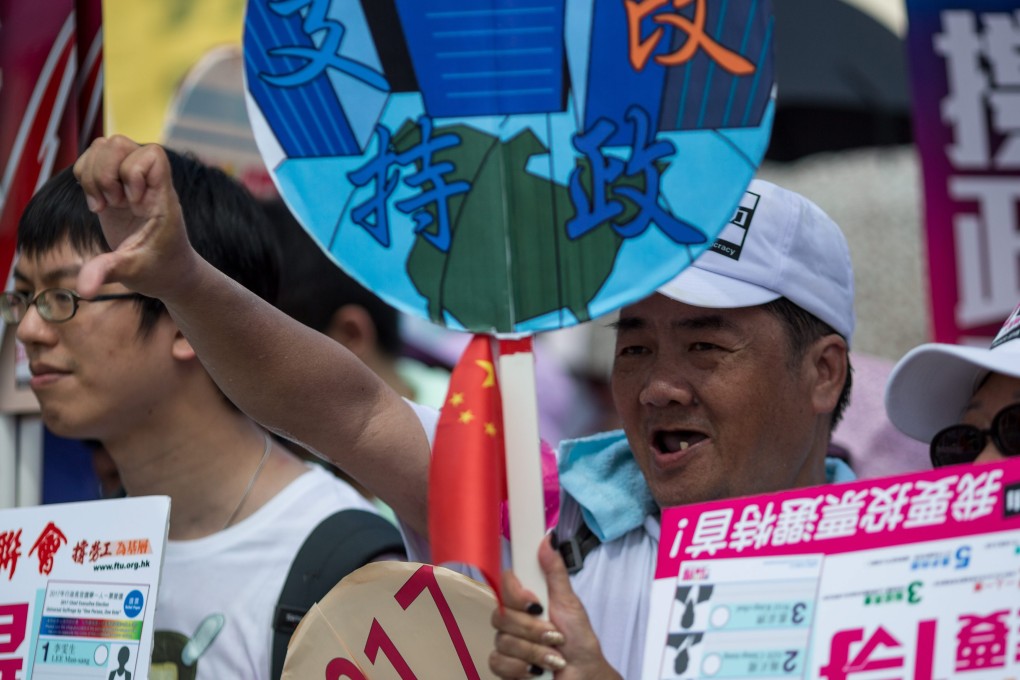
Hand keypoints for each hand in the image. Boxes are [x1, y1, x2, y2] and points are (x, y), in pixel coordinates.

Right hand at [72, 135, 194, 299]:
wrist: (168, 273)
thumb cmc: (159, 270)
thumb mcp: (133, 272)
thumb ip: (108, 272)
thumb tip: (83, 288)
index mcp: (162, 197)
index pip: (154, 155)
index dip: (135, 171)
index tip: (133, 204)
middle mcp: (147, 183)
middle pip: (120, 143)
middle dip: (105, 172)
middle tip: (113, 205)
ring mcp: (130, 182)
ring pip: (105, 146)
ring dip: (92, 173)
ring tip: (103, 205)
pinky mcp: (116, 188)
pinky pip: (94, 160)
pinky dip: (86, 177)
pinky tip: (97, 205)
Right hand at [489, 536, 621, 678]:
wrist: (583, 674)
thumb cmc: (578, 639)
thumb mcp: (570, 602)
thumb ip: (555, 571)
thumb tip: (548, 537)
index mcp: (525, 598)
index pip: (504, 583)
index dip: (516, 594)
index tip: (536, 604)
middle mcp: (511, 617)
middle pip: (501, 615)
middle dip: (534, 630)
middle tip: (555, 636)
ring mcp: (505, 641)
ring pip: (502, 641)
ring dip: (534, 652)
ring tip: (553, 657)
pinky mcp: (502, 665)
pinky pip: (498, 662)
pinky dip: (522, 668)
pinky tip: (536, 670)